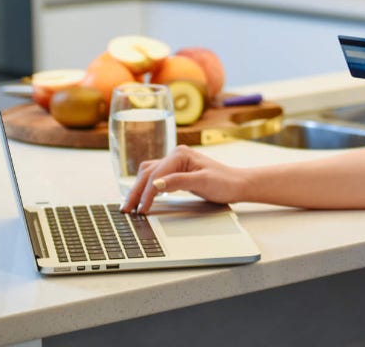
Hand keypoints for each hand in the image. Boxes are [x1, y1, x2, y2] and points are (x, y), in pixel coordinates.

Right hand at [120, 145, 249, 213]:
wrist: (238, 185)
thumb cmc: (225, 182)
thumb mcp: (202, 182)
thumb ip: (178, 182)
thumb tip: (156, 184)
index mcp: (180, 155)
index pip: (156, 175)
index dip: (146, 193)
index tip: (140, 209)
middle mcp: (176, 155)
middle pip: (148, 173)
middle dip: (136, 191)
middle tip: (126, 209)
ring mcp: (176, 162)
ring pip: (149, 174)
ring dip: (139, 188)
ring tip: (130, 205)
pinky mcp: (178, 171)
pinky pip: (156, 177)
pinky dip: (147, 187)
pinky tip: (143, 196)